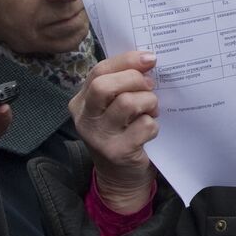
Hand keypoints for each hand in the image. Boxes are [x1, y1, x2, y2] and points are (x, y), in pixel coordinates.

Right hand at [69, 50, 159, 212]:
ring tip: (151, 110)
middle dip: (135, 80)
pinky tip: (149, 131)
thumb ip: (123, 84)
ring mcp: (98, 136)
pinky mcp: (116, 151)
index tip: (150, 59)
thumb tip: (148, 61)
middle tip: (150, 87)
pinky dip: (153, 125)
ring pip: (127, 103)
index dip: (127, 60)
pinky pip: (143, 126)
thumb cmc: (122, 132)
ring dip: (148, 103)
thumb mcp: (114, 106)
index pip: (99, 70)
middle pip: (105, 85)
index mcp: (81, 101)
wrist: (121, 177)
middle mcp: (85, 118)